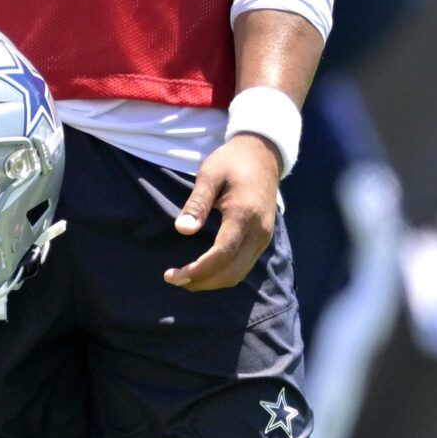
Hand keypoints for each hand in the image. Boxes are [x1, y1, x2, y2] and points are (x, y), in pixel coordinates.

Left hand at [164, 132, 280, 290]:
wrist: (263, 156)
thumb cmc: (232, 162)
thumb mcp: (209, 174)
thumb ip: (197, 203)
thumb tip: (182, 230)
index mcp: (243, 214)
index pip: (221, 253)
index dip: (197, 270)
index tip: (172, 275)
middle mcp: (258, 232)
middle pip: (231, 272)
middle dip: (202, 282)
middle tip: (173, 279)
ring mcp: (264, 238)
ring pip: (239, 274)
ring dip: (212, 282)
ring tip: (185, 279)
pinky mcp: (263, 239)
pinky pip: (244, 266)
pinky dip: (223, 274)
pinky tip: (204, 271)